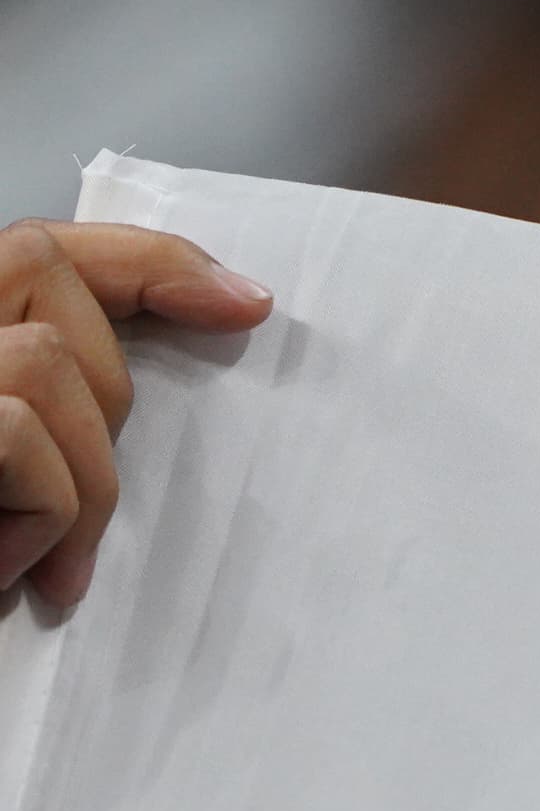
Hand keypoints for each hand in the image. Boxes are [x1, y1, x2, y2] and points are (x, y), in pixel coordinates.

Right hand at [0, 223, 273, 623]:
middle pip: (36, 266)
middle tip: (84, 514)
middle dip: (102, 384)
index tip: (243, 306)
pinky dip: (35, 509)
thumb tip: (209, 327)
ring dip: (70, 477)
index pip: (34, 244)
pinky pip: (10, 428)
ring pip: (39, 356)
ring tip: (33, 566)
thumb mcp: (8, 481)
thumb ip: (51, 405)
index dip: (143, 256)